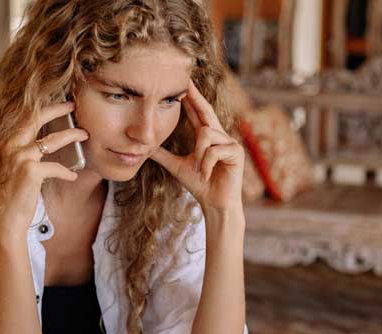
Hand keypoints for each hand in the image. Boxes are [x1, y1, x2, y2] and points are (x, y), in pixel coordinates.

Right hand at [0, 101, 87, 234]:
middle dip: (57, 109)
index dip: (43, 108)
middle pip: (36, 118)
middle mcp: (8, 144)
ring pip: (52, 140)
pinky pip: (56, 167)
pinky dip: (67, 172)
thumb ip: (22, 150)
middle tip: (73, 105)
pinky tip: (72, 176)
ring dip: (72, 135)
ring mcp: (18, 157)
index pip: (25, 117)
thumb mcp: (11, 166)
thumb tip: (45, 140)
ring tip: (84, 134)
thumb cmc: (9, 194)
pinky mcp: (30, 171)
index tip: (58, 104)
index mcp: (3, 141)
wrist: (4, 219)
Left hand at [149, 81, 244, 213]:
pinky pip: (214, 150)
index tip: (182, 83)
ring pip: (206, 135)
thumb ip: (163, 155)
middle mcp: (221, 136)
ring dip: (199, 155)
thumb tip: (145, 147)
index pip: (198, 113)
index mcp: (208, 137)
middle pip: (206, 111)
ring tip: (200, 170)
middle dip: (195, 96)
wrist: (215, 203)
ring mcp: (230, 143)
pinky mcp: (236, 152)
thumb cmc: (200, 185)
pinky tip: (208, 175)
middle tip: (185, 80)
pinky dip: (207, 164)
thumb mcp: (177, 166)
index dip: (190, 98)